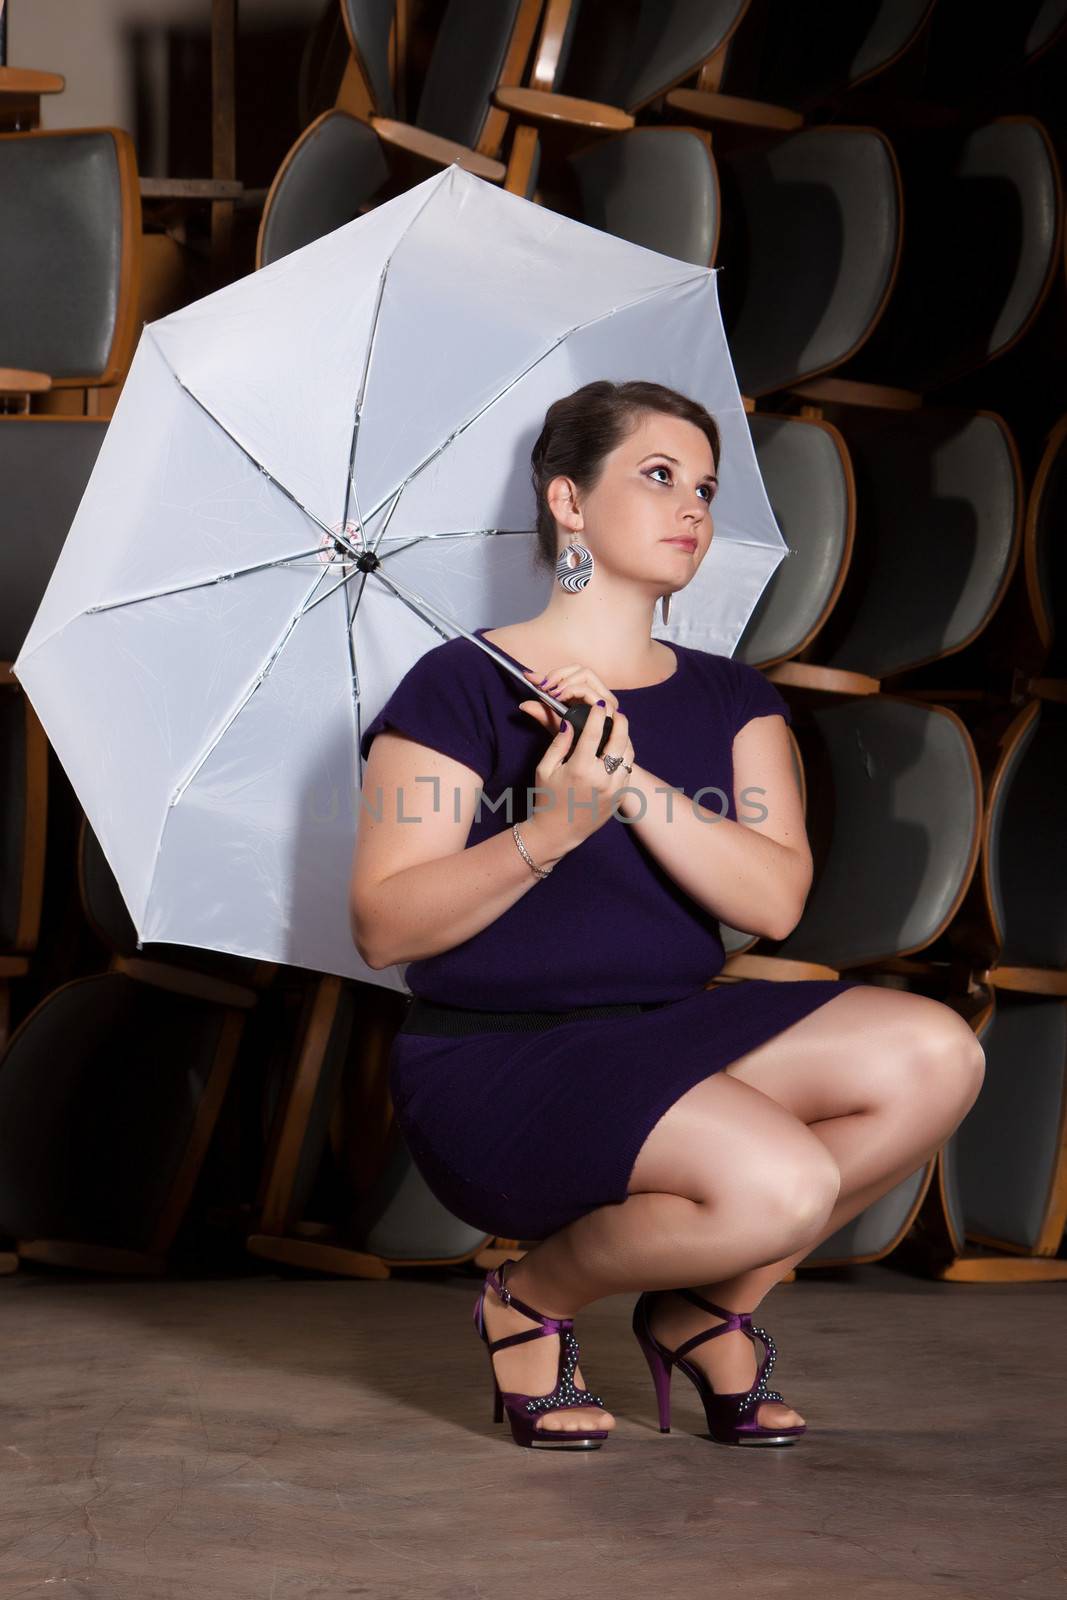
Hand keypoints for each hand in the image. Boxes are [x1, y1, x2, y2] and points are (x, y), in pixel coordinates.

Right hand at [518, 663, 635, 855]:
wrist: (558, 831)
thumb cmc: (547, 798)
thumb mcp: (545, 769)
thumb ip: (558, 743)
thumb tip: (570, 720)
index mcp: (580, 768)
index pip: (595, 731)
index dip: (599, 713)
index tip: (599, 704)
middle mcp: (601, 778)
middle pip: (620, 739)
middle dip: (620, 721)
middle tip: (616, 712)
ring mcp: (614, 789)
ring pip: (629, 754)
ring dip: (625, 738)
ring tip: (618, 729)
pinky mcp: (620, 796)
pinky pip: (628, 770)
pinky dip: (625, 756)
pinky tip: (617, 750)